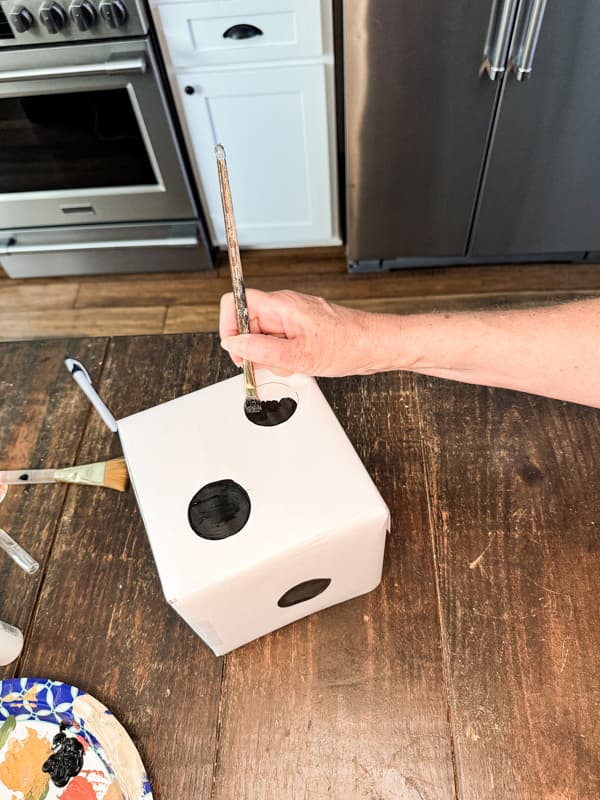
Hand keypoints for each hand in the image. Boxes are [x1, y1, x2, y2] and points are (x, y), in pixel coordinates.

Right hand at [219, 289, 386, 376]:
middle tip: (269, 365)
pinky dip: (284, 358)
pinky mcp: (302, 330)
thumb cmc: (348, 344)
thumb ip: (261, 350)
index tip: (236, 350)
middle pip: (248, 323)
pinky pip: (280, 343)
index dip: (229, 326)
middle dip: (253, 348)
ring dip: (271, 357)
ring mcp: (293, 319)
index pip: (236, 302)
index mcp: (281, 305)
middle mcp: (285, 308)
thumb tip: (234, 344)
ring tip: (292, 364)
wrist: (376, 346)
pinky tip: (300, 364)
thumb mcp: (299, 355)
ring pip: (264, 336)